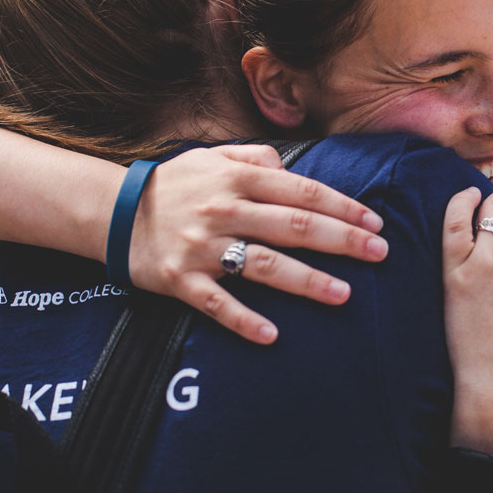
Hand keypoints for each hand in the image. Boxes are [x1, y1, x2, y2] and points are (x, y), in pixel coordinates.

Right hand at [129, 144, 387, 343]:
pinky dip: (244, 319)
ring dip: (307, 280)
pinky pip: (217, 303)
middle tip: (379, 254)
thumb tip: (293, 170)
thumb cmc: (175, 184)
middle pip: (294, 227)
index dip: (342, 207)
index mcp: (237, 179)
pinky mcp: (180, 280)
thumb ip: (256, 159)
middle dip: (342, 241)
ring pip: (264, 265)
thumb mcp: (213, 157)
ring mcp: (202, 248)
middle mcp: (224, 210)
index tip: (374, 222)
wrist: (113, 212)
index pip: (302, 192)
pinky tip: (273, 335)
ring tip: (344, 295)